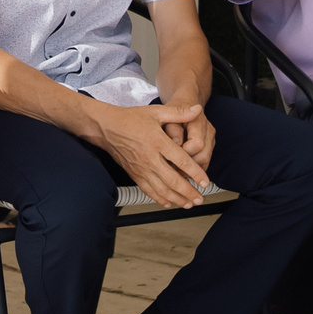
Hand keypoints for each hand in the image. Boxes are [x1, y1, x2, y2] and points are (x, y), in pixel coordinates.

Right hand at [93, 103, 210, 209]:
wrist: (107, 128)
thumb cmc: (131, 119)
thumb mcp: (156, 112)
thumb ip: (179, 112)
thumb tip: (197, 109)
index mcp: (158, 142)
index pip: (181, 161)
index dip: (195, 173)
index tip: (205, 182)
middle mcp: (150, 158)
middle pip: (173, 180)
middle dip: (189, 192)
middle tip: (200, 199)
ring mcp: (142, 168)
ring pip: (162, 189)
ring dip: (177, 199)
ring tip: (188, 204)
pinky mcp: (134, 174)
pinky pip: (148, 190)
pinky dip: (159, 198)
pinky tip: (169, 202)